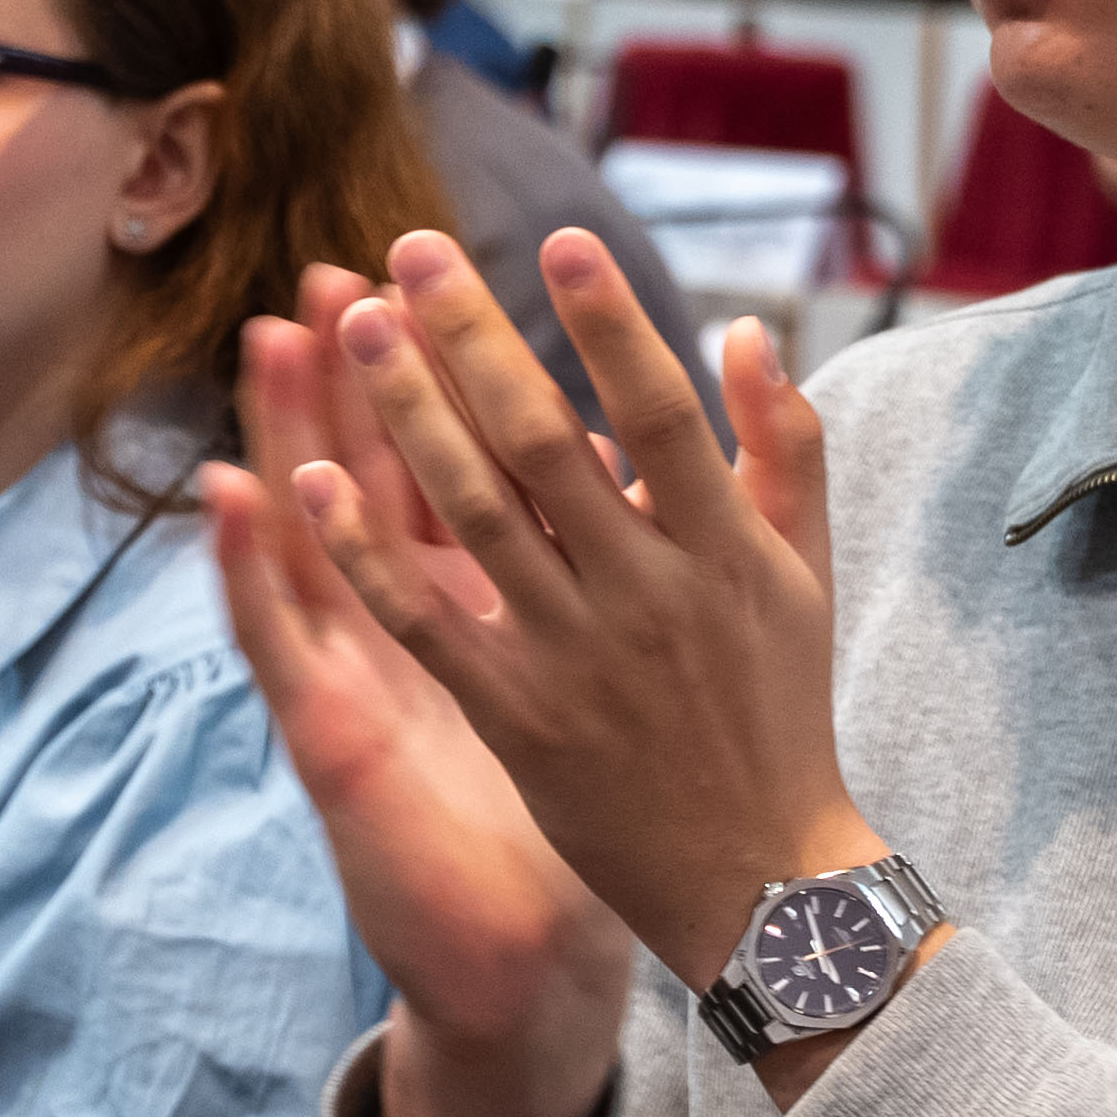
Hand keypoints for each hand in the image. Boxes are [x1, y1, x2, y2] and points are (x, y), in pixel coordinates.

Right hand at [202, 267, 649, 1116]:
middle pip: (371, 479)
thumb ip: (608, 575)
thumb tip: (632, 460)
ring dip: (288, 436)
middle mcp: (411, 629)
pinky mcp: (328, 734)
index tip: (429, 279)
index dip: (439, 375)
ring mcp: (359, 675)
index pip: (451, 465)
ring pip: (312, 534)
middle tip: (330, 276)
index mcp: (480, 606)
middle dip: (356, 379)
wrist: (530, 959)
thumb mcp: (596, 684)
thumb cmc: (575, 822)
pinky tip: (231, 492)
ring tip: (271, 343)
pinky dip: (252, 566)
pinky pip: (283, 640)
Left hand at [243, 222, 869, 1027]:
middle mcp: (643, 593)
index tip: (560, 240)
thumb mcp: (806, 574)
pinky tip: (310, 481)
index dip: (609, 324)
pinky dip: (366, 552)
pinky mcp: (514, 715)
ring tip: (357, 325)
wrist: (757, 876)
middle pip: (541, 444)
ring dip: (407, 415)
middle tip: (413, 251)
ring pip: (472, 515)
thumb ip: (783, 445)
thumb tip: (745, 329)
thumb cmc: (779, 708)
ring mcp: (572, 655)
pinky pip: (424, 621)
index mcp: (723, 549)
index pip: (659, 412)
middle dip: (473, 339)